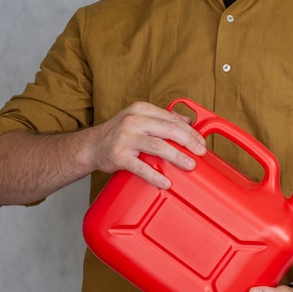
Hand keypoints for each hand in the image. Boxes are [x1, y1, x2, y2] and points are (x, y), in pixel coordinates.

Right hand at [86, 101, 205, 187]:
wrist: (91, 146)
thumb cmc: (119, 133)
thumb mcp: (140, 119)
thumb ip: (163, 119)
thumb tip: (189, 122)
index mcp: (141, 110)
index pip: (171, 119)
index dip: (189, 131)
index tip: (201, 141)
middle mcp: (133, 121)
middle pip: (168, 130)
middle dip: (188, 141)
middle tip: (201, 152)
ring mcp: (125, 138)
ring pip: (158, 146)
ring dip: (177, 156)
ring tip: (190, 164)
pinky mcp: (119, 156)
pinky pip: (140, 167)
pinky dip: (155, 176)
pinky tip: (166, 181)